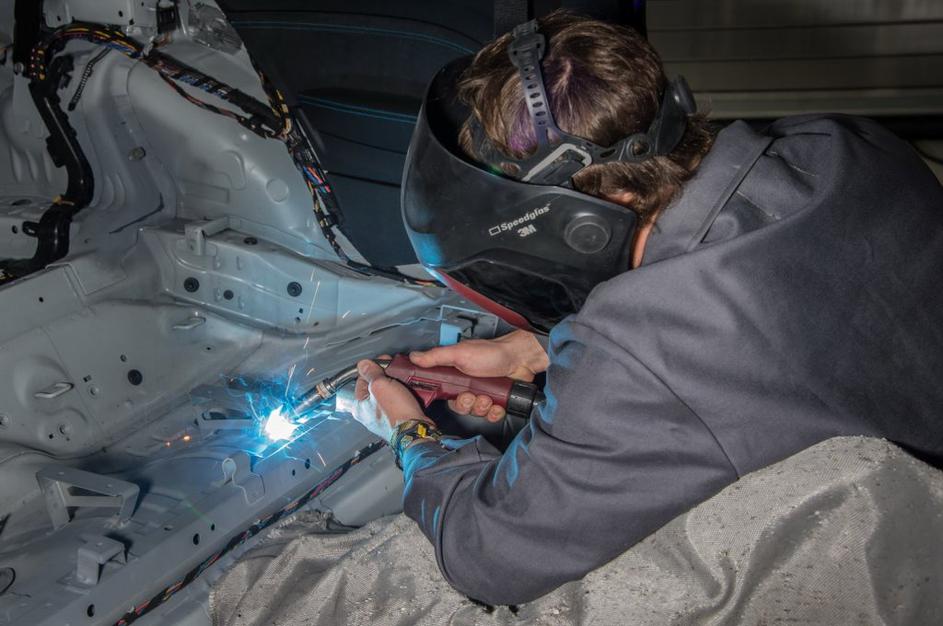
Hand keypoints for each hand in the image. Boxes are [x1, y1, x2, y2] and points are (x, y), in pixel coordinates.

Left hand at [341, 357, 433, 441]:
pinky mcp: (397, 419)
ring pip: (388, 394)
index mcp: (360, 405)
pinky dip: (404, 395)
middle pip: (375, 387)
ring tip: (405, 381)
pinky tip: (410, 390)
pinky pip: (399, 402)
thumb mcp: (380, 385)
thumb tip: (363, 364)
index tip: (384, 362)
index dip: (373, 367)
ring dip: (397, 385)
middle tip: (396, 372)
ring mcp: (383, 417)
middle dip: (386, 377)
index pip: (361, 379)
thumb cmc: (395, 412)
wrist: (415, 429)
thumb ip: (370, 372)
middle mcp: (369, 413)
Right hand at [409, 330, 547, 421]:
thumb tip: (413, 357)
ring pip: (476, 413)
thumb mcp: (459, 353)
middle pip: (460, 407)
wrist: (519, 358)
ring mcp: (483, 395)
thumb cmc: (490, 352)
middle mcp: (468, 386)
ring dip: (482, 407)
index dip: (448, 399)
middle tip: (473, 395)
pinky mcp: (497, 402)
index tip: (455, 395)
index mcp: (456, 376)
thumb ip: (435, 357)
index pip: (444, 395)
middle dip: (467, 404)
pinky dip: (495, 412)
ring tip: (488, 396)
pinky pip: (491, 416)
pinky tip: (498, 404)